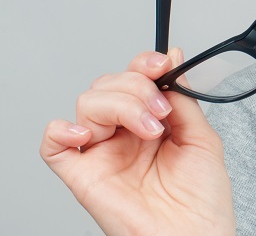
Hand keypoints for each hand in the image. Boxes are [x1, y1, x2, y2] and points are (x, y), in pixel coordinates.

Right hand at [40, 49, 235, 235]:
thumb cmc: (202, 199)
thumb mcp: (202, 137)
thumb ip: (184, 99)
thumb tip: (172, 58)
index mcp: (152, 121)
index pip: (134, 78)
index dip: (143, 64)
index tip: (163, 65)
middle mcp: (123, 134)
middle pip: (109, 84)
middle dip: (137, 86)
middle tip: (162, 111)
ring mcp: (102, 153)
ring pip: (88, 104)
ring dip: (120, 105)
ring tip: (149, 129)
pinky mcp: (83, 175)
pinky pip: (52, 145)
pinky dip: (62, 130)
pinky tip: (90, 134)